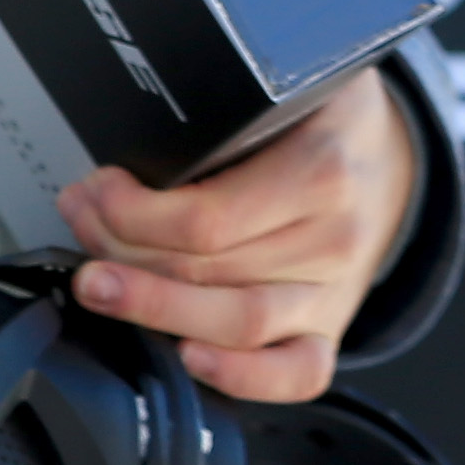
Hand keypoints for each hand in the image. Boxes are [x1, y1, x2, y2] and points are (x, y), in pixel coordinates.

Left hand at [59, 63, 416, 403]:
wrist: (383, 152)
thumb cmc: (316, 120)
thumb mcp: (276, 89)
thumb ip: (214, 115)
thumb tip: (129, 150)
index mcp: (319, 170)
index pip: (203, 218)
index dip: (128, 213)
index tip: (97, 189)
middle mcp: (332, 236)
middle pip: (204, 269)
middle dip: (118, 248)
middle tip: (82, 222)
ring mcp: (331, 289)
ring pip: (236, 321)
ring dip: (151, 306)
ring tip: (98, 285)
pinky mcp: (330, 327)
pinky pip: (297, 372)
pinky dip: (242, 376)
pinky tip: (190, 358)